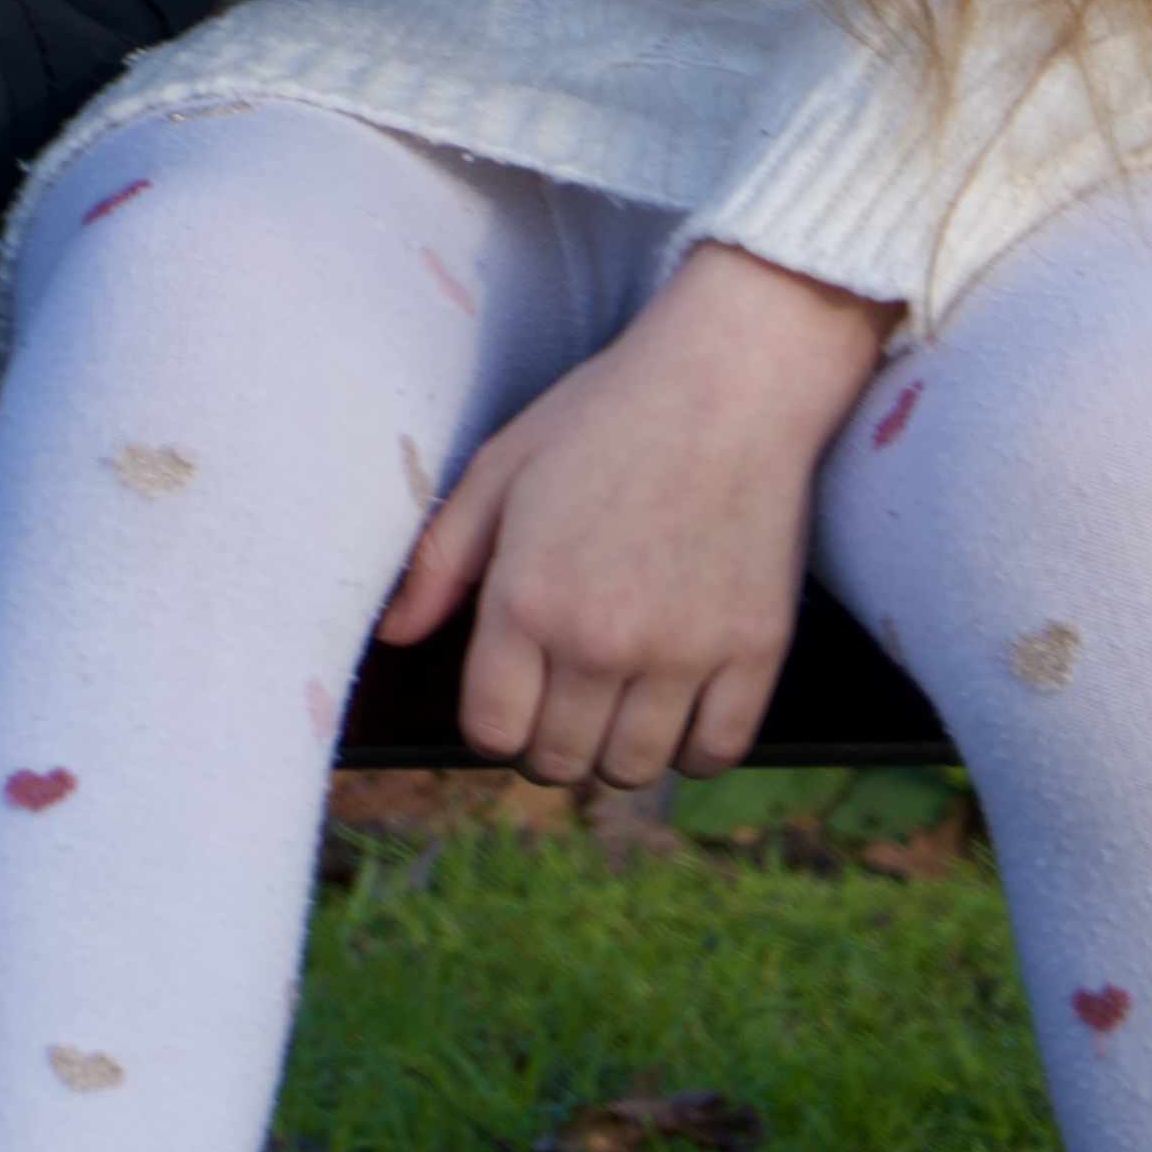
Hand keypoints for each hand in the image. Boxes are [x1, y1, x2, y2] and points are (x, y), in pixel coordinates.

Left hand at [376, 245, 895, 792]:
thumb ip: (440, 562)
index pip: (492, 732)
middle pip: (558, 761)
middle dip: (548, 742)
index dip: (493, 725)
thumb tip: (396, 635)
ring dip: (614, 752)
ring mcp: (684, 652)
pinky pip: (715, 754)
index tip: (510, 697)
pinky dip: (692, 749)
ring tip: (616, 704)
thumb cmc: (605, 417)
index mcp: (527, 599)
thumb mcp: (500, 470)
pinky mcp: (755, 652)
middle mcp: (601, 640)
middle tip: (561, 698)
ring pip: (632, 770)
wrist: (729, 381)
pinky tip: (677, 708)